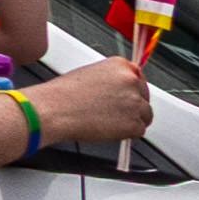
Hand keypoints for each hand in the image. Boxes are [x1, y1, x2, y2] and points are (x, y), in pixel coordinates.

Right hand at [16, 54, 156, 154]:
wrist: (54, 110)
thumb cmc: (63, 94)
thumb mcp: (89, 73)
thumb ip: (111, 79)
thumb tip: (119, 91)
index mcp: (120, 65)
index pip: (138, 77)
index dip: (131, 90)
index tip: (125, 98)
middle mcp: (131, 81)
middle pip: (144, 96)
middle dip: (133, 106)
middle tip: (114, 113)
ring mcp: (134, 102)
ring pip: (145, 115)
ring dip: (131, 120)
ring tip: (108, 122)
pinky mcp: (133, 124)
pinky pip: (139, 131)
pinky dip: (127, 134)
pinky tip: (109, 130)